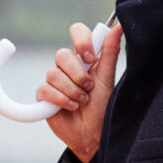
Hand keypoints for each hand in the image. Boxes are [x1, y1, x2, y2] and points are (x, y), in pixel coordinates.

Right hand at [35, 22, 122, 162]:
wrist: (93, 134)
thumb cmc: (102, 107)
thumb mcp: (107, 79)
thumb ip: (110, 52)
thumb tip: (119, 27)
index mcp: (85, 59)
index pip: (77, 32)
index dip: (81, 41)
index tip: (89, 57)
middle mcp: (68, 67)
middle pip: (62, 54)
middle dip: (78, 75)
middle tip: (89, 88)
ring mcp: (55, 81)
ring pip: (53, 73)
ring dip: (72, 91)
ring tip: (82, 101)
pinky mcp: (44, 96)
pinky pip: (45, 89)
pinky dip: (61, 100)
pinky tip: (71, 107)